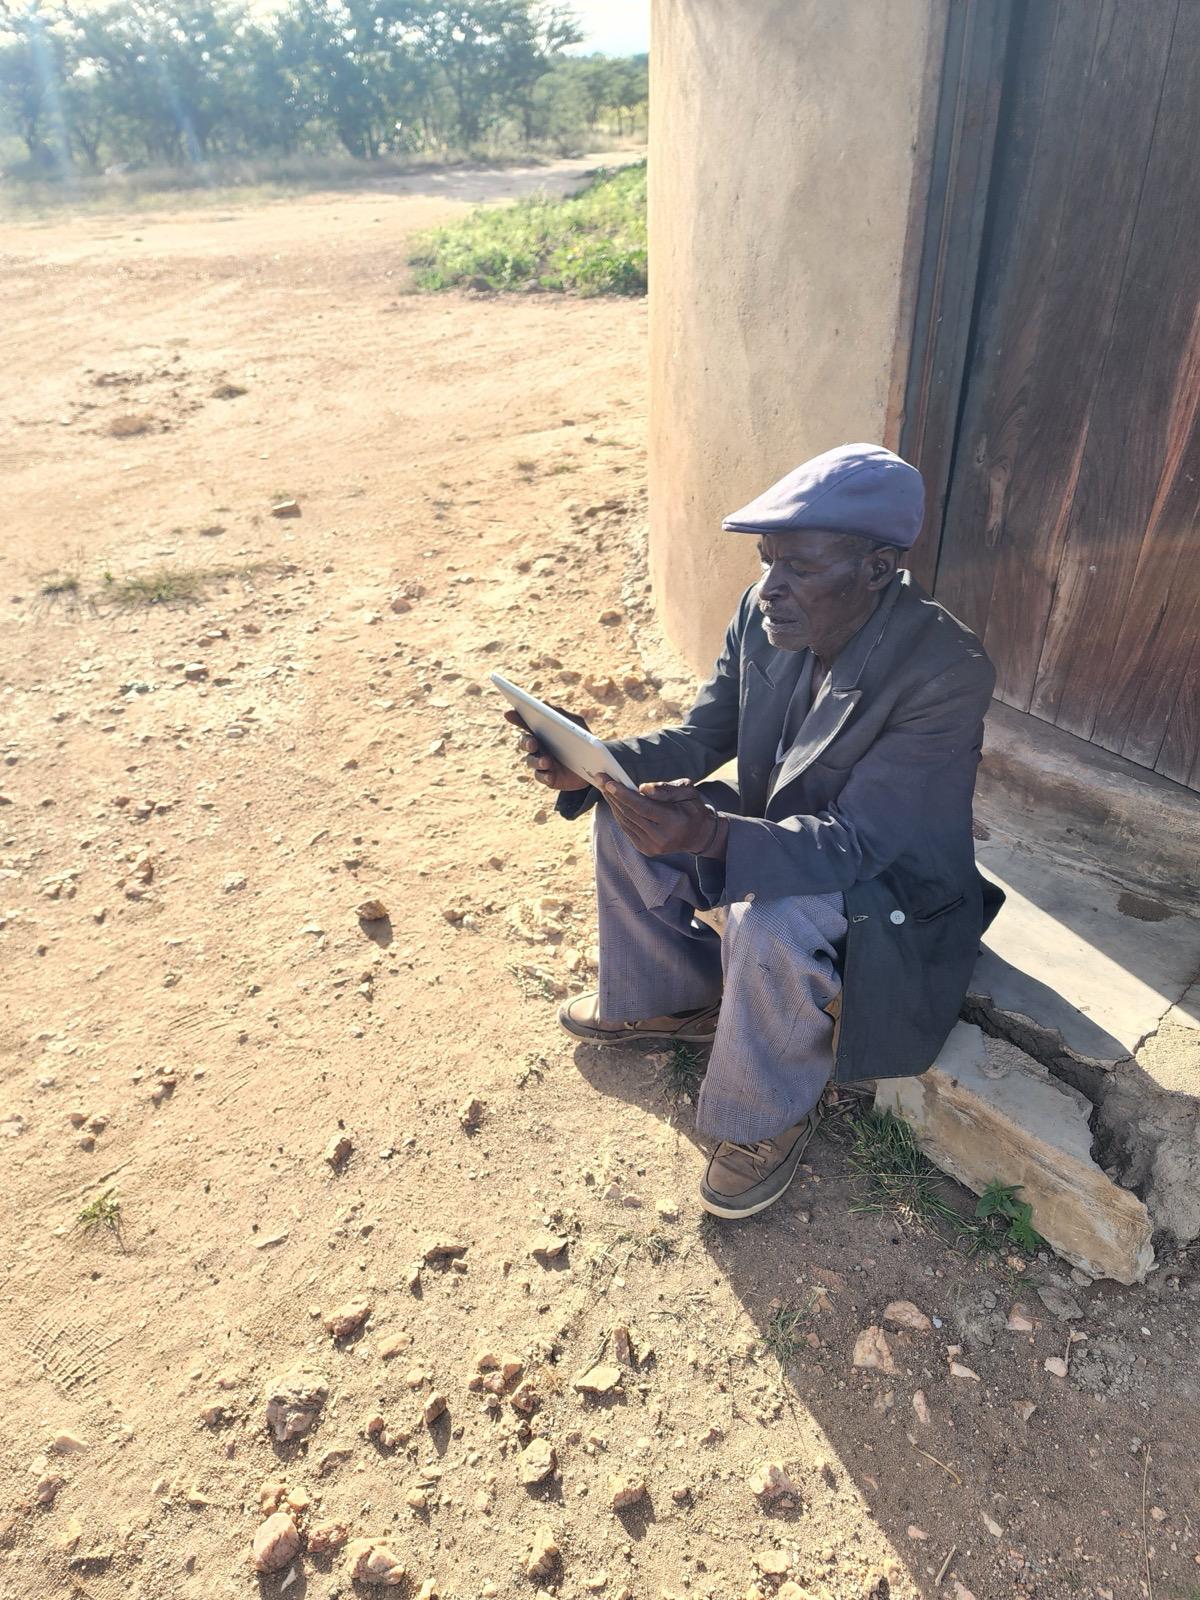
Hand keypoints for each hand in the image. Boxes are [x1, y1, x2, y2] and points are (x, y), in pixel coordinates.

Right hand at [504, 706, 590, 791]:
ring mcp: (541, 762)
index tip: (508, 713)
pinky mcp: (548, 777)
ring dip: (537, 761)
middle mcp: (537, 747)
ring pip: (531, 761)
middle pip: (524, 743)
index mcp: (541, 731)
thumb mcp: (575, 723)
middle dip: (526, 742)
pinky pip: (541, 777)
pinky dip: (545, 776)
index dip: (515, 718)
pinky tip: (550, 774)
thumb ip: (559, 714)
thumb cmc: (583, 739)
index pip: (525, 723)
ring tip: (547, 761)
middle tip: (533, 743)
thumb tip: (542, 703)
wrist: (597, 764)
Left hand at [600, 777, 727, 857]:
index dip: (624, 794)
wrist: (698, 835)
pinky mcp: (645, 849)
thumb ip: (666, 789)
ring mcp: (651, 846)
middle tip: (600, 778)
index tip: (609, 782)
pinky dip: (619, 813)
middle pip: (630, 813)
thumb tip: (643, 788)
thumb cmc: (692, 808)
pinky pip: (627, 828)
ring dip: (613, 803)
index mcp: (673, 822)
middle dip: (613, 795)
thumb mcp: (687, 791)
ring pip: (625, 821)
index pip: (643, 807)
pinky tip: (613, 800)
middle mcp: (661, 838)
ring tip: (603, 786)